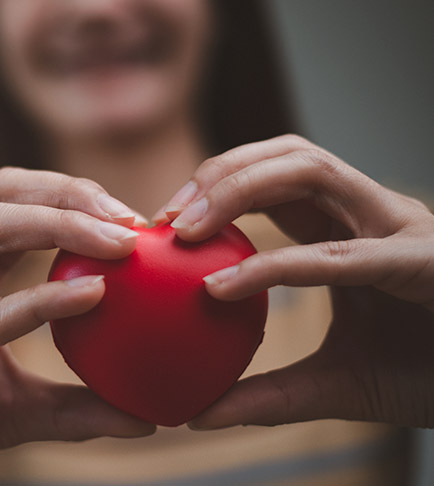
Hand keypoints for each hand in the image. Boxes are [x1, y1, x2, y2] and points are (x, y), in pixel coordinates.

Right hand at [0, 168, 153, 484]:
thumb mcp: (10, 410)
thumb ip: (72, 406)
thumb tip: (145, 418)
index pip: (18, 203)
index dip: (78, 200)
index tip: (139, 227)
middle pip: (6, 192)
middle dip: (75, 195)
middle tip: (137, 223)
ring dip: (62, 223)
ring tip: (122, 243)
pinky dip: (33, 301)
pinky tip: (85, 297)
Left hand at [153, 135, 433, 428]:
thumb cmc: (428, 375)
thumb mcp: (334, 384)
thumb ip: (269, 394)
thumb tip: (198, 415)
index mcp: (350, 228)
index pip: (275, 177)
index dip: (215, 185)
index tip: (160, 224)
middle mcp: (373, 215)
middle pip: (287, 154)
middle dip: (219, 173)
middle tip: (163, 218)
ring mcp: (400, 229)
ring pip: (311, 169)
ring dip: (238, 190)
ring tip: (184, 230)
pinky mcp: (425, 262)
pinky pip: (341, 254)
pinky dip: (277, 265)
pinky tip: (222, 286)